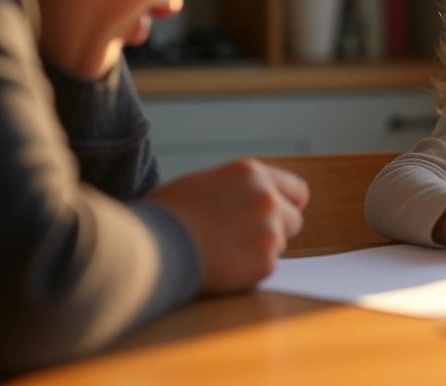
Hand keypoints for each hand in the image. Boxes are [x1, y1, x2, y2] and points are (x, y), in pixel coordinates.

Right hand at [147, 159, 308, 294]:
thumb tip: (248, 201)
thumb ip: (235, 190)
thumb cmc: (165, 216)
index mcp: (250, 173)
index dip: (287, 205)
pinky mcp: (264, 262)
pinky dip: (248, 272)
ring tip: (222, 251)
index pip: (296, 190)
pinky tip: (221, 266)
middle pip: (293, 220)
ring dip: (259, 251)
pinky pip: (266, 268)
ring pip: (279, 246)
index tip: (279, 216)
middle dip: (275, 231)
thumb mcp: (202, 184)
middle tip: (243, 240)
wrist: (149, 247)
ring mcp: (269, 230)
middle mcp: (266, 197)